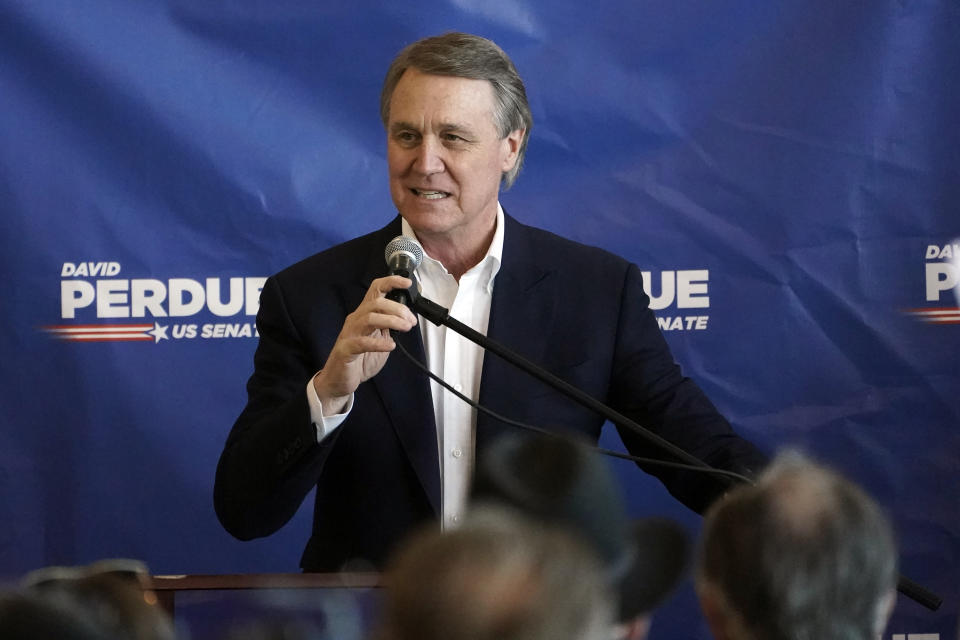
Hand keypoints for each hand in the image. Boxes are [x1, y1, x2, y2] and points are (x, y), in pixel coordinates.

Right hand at [313, 276, 417, 412]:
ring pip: (369, 318)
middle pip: (376, 303)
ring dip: (391, 321)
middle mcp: (356, 320)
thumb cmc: (360, 359)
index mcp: (364, 315)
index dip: (391, 282)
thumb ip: (390, 327)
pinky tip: (390, 345)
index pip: (375, 290)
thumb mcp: (380, 338)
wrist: (339, 381)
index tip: (407, 283)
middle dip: (397, 308)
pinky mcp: (346, 350)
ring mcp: (349, 334)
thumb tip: (408, 319)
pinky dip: (378, 343)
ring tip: (405, 328)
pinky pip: (361, 342)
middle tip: (411, 322)